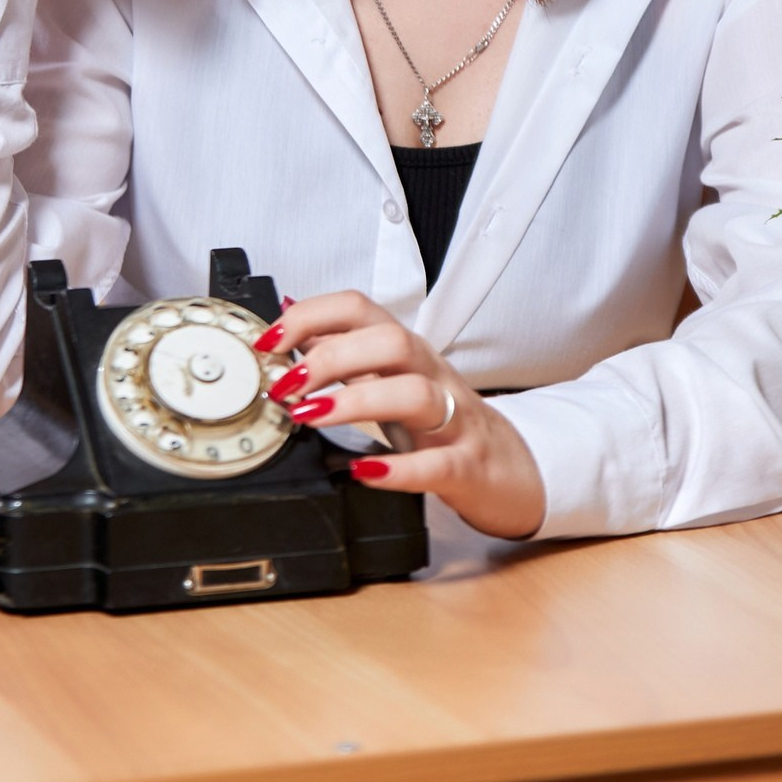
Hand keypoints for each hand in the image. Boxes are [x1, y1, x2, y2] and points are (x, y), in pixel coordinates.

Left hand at [254, 291, 545, 539]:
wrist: (513, 471)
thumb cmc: (444, 425)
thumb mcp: (391, 381)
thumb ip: (346, 354)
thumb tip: (292, 322)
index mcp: (408, 354)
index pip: (360, 309)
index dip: (310, 316)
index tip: (268, 342)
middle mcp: (432, 377)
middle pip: (390, 342)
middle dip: (329, 356)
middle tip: (286, 385)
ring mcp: (455, 421)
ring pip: (414, 393)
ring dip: (355, 401)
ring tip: (311, 416)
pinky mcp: (468, 467)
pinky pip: (438, 464)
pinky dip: (398, 470)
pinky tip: (363, 472)